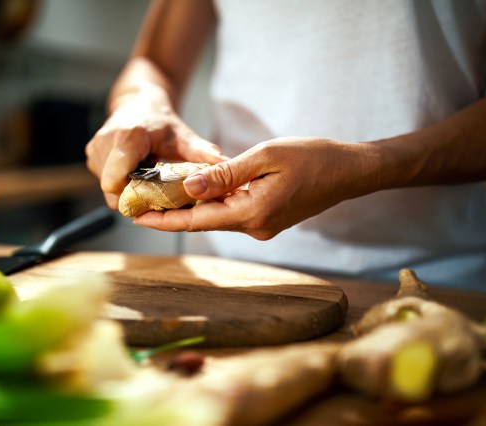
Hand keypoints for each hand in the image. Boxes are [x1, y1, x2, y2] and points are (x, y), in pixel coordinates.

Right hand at [85, 90, 225, 208]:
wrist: (139, 101)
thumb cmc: (160, 121)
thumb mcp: (182, 136)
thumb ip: (202, 152)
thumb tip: (225, 165)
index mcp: (127, 138)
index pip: (115, 182)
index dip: (132, 197)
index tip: (152, 200)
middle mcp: (105, 143)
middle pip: (112, 189)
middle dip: (133, 196)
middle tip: (154, 193)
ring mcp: (95, 150)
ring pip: (108, 187)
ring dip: (127, 190)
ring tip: (145, 180)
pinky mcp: (91, 155)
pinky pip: (104, 180)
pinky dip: (120, 182)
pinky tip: (135, 173)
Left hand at [134, 137, 376, 239]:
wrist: (349, 171)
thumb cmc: (312, 158)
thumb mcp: (264, 157)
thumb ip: (225, 174)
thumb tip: (189, 186)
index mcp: (252, 214)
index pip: (196, 221)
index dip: (163, 220)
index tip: (136, 216)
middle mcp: (254, 228)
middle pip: (203, 221)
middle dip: (171, 213)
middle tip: (139, 202)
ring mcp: (261, 227)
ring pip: (217, 217)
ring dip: (191, 206)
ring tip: (160, 194)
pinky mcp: (266, 220)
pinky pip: (231, 212)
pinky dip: (213, 202)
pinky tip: (197, 190)